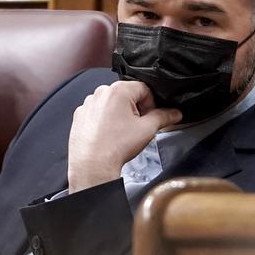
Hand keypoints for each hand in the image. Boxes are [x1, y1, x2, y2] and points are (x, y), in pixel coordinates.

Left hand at [66, 80, 181, 192]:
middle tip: (137, 127)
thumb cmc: (116, 147)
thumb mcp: (147, 129)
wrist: (92, 165)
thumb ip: (163, 117)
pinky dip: (105, 121)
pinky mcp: (79, 116)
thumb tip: (174, 113)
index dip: (152, 103)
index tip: (151, 117)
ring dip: (120, 114)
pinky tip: (109, 135)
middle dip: (136, 109)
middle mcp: (100, 93)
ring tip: (122, 133)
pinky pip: (97, 113)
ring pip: (111, 104)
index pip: (144, 88)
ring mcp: (88, 104)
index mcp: (118, 90)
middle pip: (127, 95)